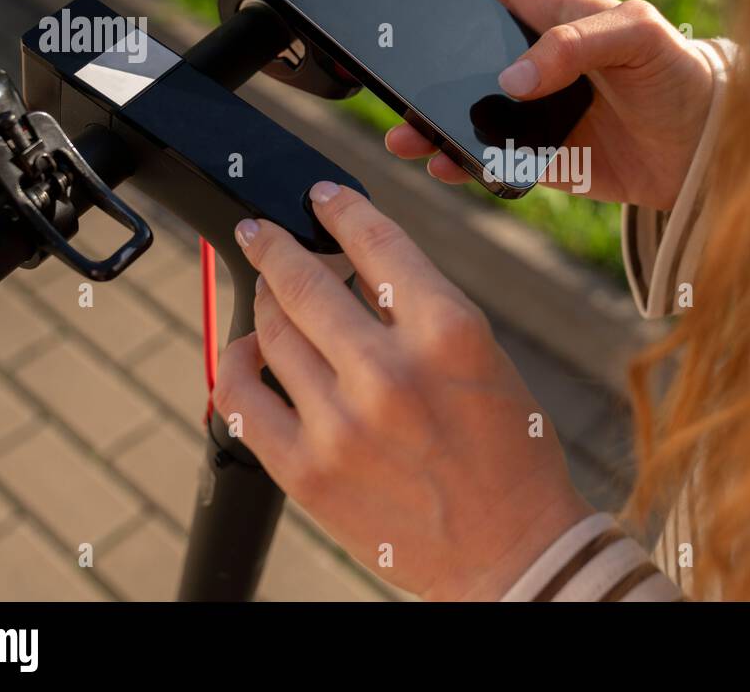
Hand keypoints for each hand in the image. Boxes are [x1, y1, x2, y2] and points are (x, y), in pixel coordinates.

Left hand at [214, 181, 593, 600]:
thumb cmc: (510, 453)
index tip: (321, 197)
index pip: (374, 240)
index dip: (339, 208)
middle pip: (304, 279)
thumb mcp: (485, 357)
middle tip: (261, 232)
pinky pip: (242, 400)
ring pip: (271, 332)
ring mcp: (341, 423)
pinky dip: (237, 364)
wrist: (512, 551)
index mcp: (448, 332)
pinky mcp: (306, 472)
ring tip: (268, 295)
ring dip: (264, 303)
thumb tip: (352, 270)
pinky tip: (247, 354)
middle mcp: (389, 371)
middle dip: (275, 244)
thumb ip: (421, 309)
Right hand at [374, 0, 715, 211]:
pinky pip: (483, 153)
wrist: (707, 151)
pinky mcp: (535, 151)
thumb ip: (577, 43)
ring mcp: (526, 101)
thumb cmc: (681, 75)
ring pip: (455, 99)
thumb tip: (512, 79)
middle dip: (402, 32)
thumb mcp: (640, 35)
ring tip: (399, 132)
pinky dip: (458, 159)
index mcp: (545, 4)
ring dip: (421, 113)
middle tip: (364, 38)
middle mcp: (527, 50)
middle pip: (447, 31)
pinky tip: (443, 163)